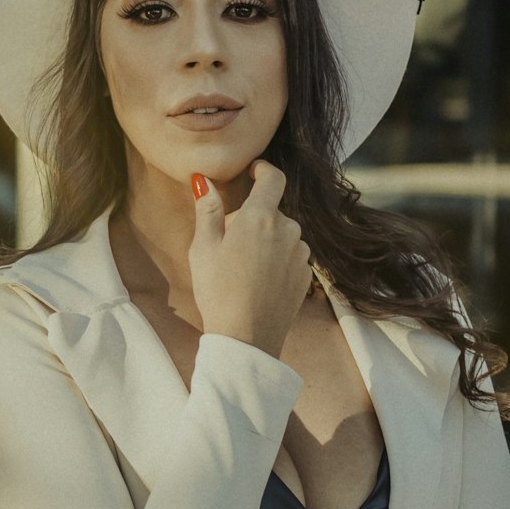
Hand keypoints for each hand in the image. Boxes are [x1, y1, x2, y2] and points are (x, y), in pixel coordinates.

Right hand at [189, 159, 312, 358]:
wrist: (246, 339)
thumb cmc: (218, 291)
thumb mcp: (203, 248)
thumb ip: (206, 209)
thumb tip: (202, 180)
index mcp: (261, 218)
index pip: (273, 178)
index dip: (263, 170)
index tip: (253, 171)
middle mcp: (288, 230)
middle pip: (272, 210)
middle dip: (253, 218)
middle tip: (229, 242)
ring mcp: (301, 254)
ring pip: (283, 234)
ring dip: (267, 240)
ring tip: (243, 267)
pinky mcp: (306, 276)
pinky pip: (291, 256)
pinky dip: (277, 260)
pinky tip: (258, 281)